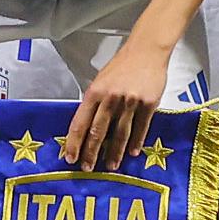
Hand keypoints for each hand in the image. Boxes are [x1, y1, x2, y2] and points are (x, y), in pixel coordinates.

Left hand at [70, 36, 172, 170]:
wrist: (146, 51)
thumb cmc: (122, 66)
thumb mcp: (101, 81)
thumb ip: (94, 103)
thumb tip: (86, 128)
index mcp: (95, 92)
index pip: (80, 122)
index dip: (74, 142)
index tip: (70, 157)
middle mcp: (111, 98)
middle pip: (98, 131)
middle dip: (91, 152)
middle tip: (87, 168)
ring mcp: (130, 101)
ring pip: (120, 133)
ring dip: (114, 152)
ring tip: (111, 165)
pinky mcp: (148, 103)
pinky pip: (141, 127)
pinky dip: (136, 142)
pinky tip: (133, 152)